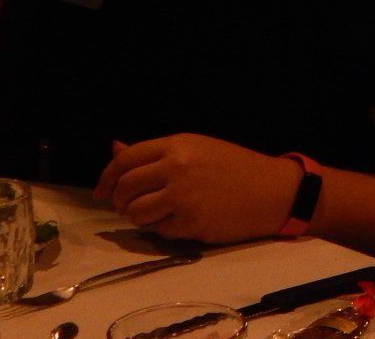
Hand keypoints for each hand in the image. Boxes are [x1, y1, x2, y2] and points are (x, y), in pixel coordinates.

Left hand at [94, 134, 296, 242]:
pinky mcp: (189, 223)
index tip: (102, 191)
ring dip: (137, 217)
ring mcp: (182, 197)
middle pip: (125, 188)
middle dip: (119, 201)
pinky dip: (161, 229)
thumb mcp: (196, 149)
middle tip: (126, 206)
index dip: (107, 177)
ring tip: (153, 214)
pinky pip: (158, 230)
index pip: (126, 160)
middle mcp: (176, 168)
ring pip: (136, 213)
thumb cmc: (235, 167)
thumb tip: (114, 148)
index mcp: (177, 145)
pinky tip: (177, 221)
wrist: (272, 190)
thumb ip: (155, 153)